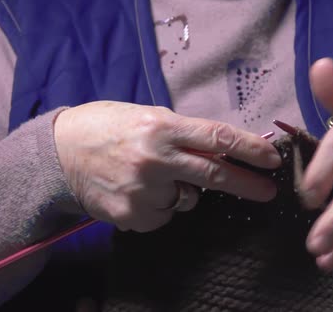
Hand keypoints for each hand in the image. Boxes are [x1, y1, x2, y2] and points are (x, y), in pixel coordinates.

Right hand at [54, 101, 280, 232]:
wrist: (60, 153)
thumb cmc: (109, 127)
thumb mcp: (148, 117)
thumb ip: (184, 134)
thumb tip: (224, 151)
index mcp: (161, 126)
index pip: (217, 137)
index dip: (250, 148)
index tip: (272, 159)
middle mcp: (155, 158)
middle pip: (214, 175)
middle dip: (246, 184)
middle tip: (268, 191)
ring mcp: (142, 189)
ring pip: (186, 200)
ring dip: (182, 191)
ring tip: (151, 175)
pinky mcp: (131, 214)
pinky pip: (163, 215)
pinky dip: (159, 206)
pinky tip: (137, 190)